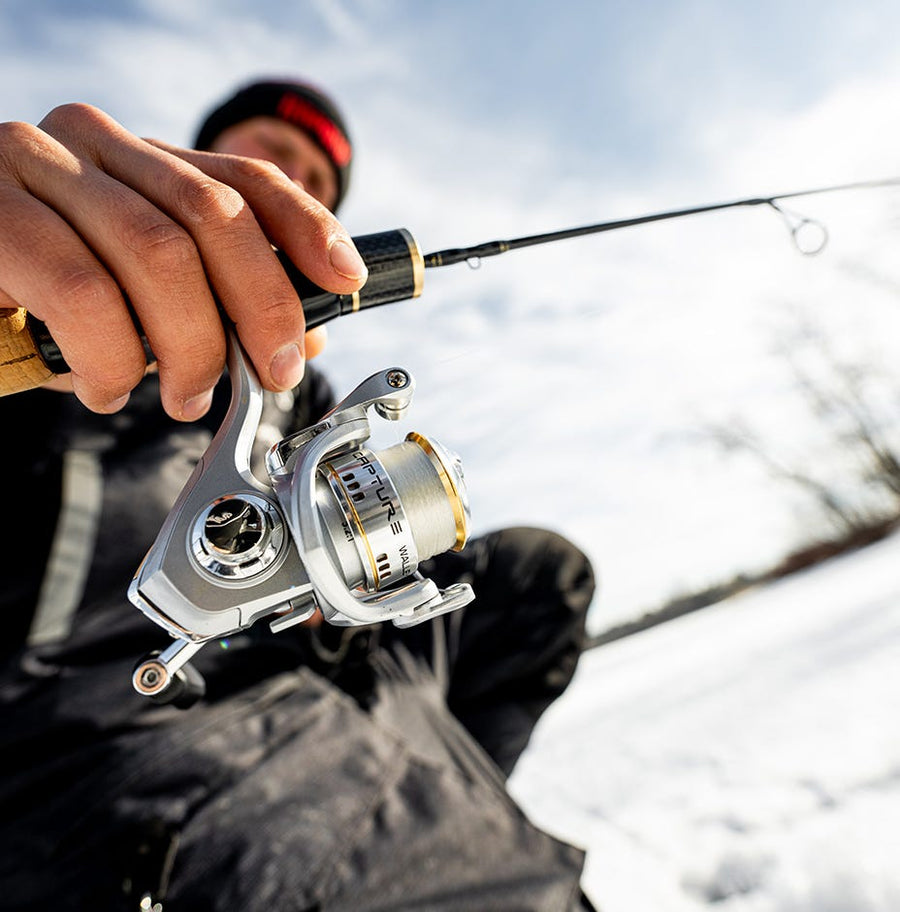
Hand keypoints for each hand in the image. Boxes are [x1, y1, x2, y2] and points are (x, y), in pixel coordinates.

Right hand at [0, 104, 366, 419]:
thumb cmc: (48, 300)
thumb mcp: (144, 296)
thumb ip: (217, 303)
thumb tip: (305, 337)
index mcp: (140, 159)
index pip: (242, 179)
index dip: (307, 227)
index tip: (346, 280)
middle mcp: (90, 145)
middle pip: (212, 215)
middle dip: (261, 307)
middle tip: (269, 372)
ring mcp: (33, 169)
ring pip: (157, 255)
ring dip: (190, 347)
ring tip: (185, 396)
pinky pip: (84, 296)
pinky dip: (115, 360)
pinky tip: (109, 386)